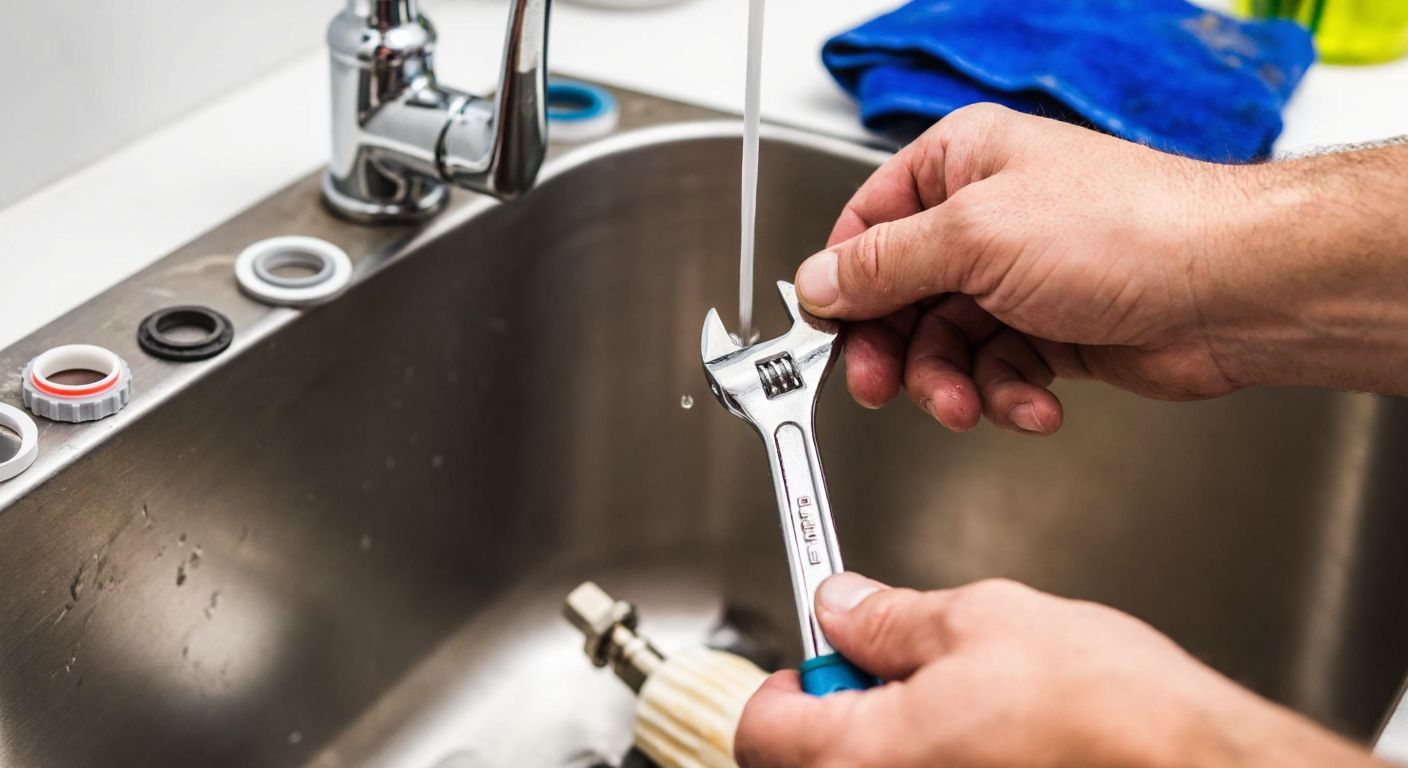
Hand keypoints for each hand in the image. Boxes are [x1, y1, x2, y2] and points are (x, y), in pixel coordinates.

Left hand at [734, 573, 1380, 767]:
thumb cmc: (1105, 707)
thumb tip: (843, 605)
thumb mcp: (979, 619)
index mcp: (864, 754)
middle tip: (898, 675)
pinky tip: (992, 742)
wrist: (1195, 763)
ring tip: (960, 706)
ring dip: (891, 739)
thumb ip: (889, 617)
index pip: (763, 727)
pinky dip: (937, 761)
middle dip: (841, 710)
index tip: (823, 654)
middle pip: (809, 762)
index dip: (788, 680)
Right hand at [797, 104, 1407, 433]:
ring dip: (954, 386)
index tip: (823, 333)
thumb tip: (818, 280)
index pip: (869, 227)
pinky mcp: (1052, 331)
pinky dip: (1009, 397)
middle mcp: (987, 219)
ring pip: (947, 347)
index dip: (843, 285)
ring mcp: (1020, 278)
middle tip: (881, 387)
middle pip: (901, 298)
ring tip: (970, 405)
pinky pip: (998, 373)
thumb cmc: (1127, 230)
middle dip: (896, 351)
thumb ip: (884, 264)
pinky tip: (1034, 403)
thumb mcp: (973, 238)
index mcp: (961, 165)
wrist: (1231, 290)